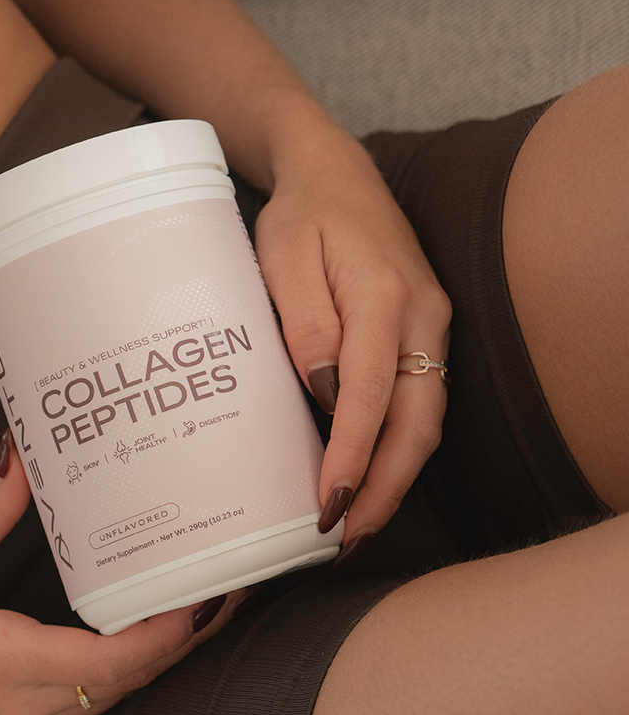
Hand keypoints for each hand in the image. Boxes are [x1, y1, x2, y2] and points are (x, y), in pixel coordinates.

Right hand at [0, 431, 242, 714]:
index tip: (207, 594)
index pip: (113, 659)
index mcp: (5, 662)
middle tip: (228, 588)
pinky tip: (145, 633)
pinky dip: (130, 668)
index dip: (168, 631)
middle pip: (131, 679)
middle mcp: (26, 704)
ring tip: (200, 605)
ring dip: (163, 654)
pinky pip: (93, 699)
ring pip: (116, 694)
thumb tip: (21, 452)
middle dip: (186, 638)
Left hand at [254, 119, 450, 554]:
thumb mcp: (284, 257)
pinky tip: (368, 474)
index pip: (371, 392)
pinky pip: (419, 402)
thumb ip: (305, 323)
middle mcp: (422, 316)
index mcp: (384, 294)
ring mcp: (430, 326)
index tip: (328, 501)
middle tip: (346, 537)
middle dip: (384, 487)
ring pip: (425, 419)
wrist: (337, 177)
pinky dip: (397, 447)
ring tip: (356, 524)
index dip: (351, 453)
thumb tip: (324, 393)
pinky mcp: (422, 335)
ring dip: (394, 477)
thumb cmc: (301, 216)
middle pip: (417, 421)